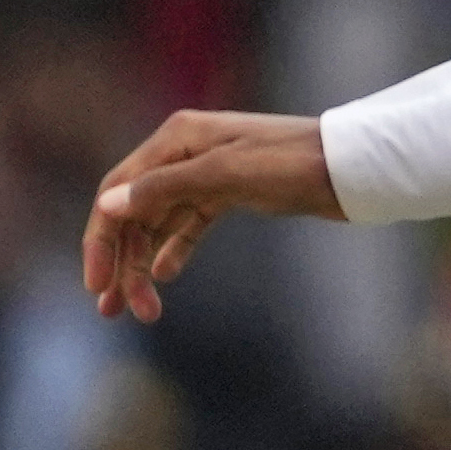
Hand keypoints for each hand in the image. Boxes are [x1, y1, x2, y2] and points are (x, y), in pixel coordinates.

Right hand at [83, 111, 342, 320]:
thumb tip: (108, 205)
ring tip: (145, 310)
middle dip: (123, 262)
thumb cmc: (293, 163)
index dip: (102, 240)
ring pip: (161, 222)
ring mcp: (209, 172)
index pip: (118, 192)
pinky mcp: (232, 191)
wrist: (354, 166)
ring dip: (146, 264)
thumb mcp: (227, 174)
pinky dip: (176, 249)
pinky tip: (166, 276)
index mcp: (177, 138)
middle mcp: (186, 151)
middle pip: (135, 211)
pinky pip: (190, 223)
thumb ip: (166, 189)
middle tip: (116, 312)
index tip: (96, 286)